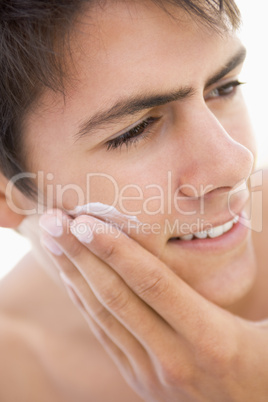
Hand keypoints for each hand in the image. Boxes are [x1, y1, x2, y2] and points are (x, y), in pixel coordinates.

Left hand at [39, 210, 267, 401]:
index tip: (85, 220)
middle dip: (80, 254)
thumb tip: (247, 223)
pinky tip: (72, 278)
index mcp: (212, 340)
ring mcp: (152, 375)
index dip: (116, 250)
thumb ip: (246, 283)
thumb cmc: (267, 363)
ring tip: (54, 241)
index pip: (153, 283)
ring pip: (104, 316)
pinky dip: (85, 303)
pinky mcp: (140, 380)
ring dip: (75, 275)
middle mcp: (174, 360)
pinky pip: (105, 336)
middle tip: (53, 219)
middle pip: (116, 296)